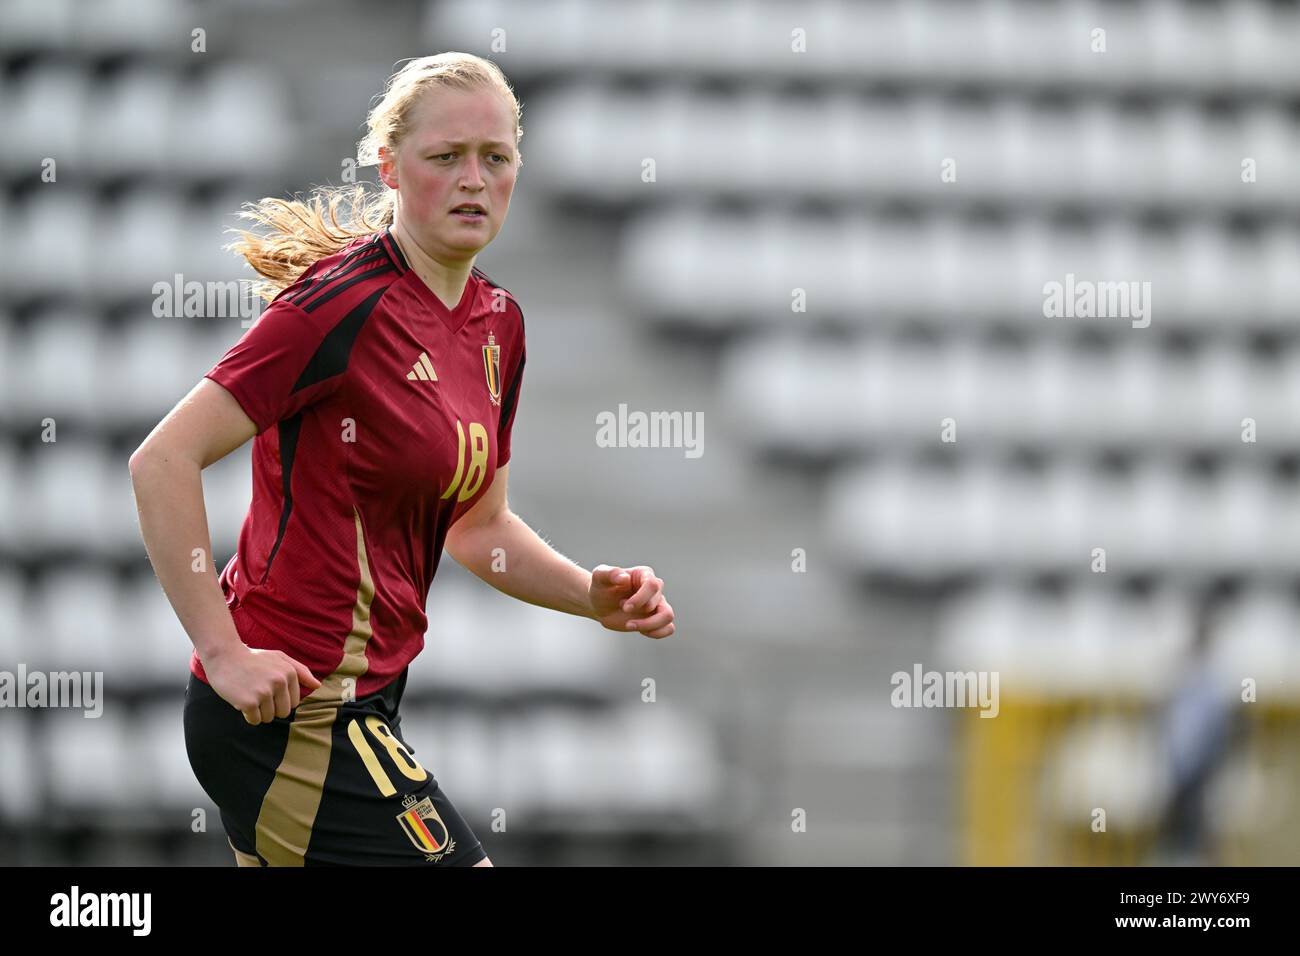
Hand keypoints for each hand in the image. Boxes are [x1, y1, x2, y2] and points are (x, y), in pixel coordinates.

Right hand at [204, 643, 322, 724]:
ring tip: (249, 695)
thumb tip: (318, 685)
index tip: (268, 689)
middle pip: (283, 713)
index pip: (294, 702)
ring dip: (258, 712)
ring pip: (268, 718)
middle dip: (271, 709)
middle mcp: (279, 682)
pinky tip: (241, 701)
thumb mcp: (279, 657)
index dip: (280, 700)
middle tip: (258, 695)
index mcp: (289, 673)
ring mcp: (264, 692)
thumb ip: (300, 671)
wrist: (224, 655)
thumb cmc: (252, 658)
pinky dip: (248, 716)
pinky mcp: (248, 702)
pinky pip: (255, 720)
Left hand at [589, 564, 674, 638]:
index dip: (641, 598)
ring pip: (667, 616)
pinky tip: (640, 631)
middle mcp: (655, 589)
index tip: (624, 607)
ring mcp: (657, 605)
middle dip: (640, 612)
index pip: (653, 585)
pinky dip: (657, 633)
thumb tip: (624, 578)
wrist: (599, 604)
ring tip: (630, 625)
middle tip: (623, 610)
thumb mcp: (600, 576)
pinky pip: (668, 628)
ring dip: (650, 625)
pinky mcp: (655, 620)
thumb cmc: (601, 587)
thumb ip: (610, 573)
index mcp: (644, 575)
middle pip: (660, 602)